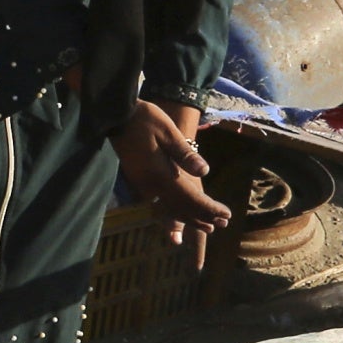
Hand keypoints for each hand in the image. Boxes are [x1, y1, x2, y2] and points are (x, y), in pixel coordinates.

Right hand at [112, 100, 229, 247]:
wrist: (116, 116)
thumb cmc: (144, 120)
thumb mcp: (168, 131)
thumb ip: (185, 154)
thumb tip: (204, 172)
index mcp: (161, 174)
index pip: (190, 198)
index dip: (209, 209)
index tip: (227, 215)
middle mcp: (151, 185)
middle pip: (181, 208)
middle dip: (203, 217)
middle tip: (223, 223)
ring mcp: (143, 185)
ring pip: (169, 209)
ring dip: (190, 218)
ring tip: (208, 226)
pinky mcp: (139, 181)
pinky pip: (160, 204)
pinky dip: (175, 212)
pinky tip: (183, 215)